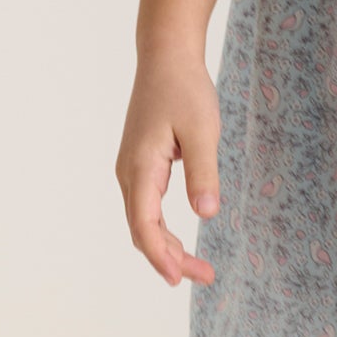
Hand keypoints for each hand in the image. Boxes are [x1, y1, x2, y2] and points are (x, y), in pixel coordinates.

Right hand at [116, 53, 221, 285]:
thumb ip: (203, 172)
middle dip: (170, 259)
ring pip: (144, 221)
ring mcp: (132, 170)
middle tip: (205, 277)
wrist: (166, 58)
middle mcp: (129, 173)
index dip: (160, 255)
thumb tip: (207, 214)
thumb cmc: (184, 89)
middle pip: (143, 229)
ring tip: (200, 268)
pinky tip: (181, 242)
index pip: (144, 223)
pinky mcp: (141, 165)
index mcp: (140, 166)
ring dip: (168, 247)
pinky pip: (147, 208)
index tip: (179, 278)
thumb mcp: (202, 130)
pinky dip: (163, 230)